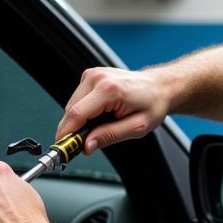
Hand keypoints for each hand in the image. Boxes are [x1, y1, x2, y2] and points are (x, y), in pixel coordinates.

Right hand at [56, 66, 171, 152]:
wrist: (160, 87)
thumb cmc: (153, 104)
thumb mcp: (137, 127)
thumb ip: (109, 136)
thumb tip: (86, 145)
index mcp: (109, 90)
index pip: (76, 114)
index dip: (66, 134)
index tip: (63, 148)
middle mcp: (97, 78)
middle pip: (70, 110)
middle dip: (74, 129)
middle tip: (87, 143)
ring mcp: (93, 74)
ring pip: (72, 105)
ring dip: (81, 120)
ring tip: (103, 123)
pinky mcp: (91, 76)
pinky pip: (78, 99)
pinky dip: (85, 110)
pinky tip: (101, 113)